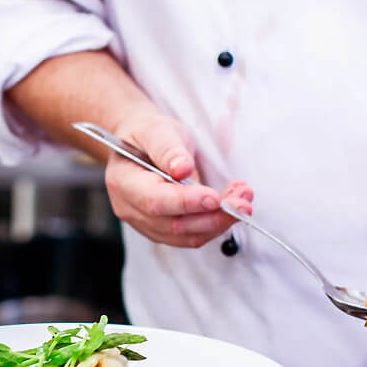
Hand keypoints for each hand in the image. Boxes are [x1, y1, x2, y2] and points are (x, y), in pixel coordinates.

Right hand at [105, 108, 252, 247]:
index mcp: (123, 182)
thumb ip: (168, 148)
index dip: (186, 202)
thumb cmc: (149, 136)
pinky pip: (191, 236)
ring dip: (220, 222)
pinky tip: (231, 207)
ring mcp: (146, 225)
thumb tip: (182, 169)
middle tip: (242, 201)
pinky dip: (215, 225)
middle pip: (174, 225)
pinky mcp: (164, 231)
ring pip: (187, 236)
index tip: (215, 198)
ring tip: (243, 201)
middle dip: (213, 216)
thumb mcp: (157, 130)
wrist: (143, 145)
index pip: (155, 201)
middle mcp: (131, 209)